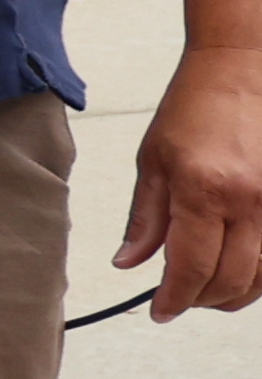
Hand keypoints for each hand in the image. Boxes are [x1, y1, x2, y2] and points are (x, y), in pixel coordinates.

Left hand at [119, 41, 261, 316]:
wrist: (243, 67)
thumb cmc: (196, 106)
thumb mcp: (153, 161)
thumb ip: (144, 218)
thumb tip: (129, 263)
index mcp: (205, 191)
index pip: (190, 268)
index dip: (174, 300)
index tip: (160, 311)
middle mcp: (251, 201)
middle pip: (231, 280)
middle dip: (202, 301)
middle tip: (181, 300)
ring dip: (236, 293)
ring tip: (208, 290)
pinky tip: (242, 268)